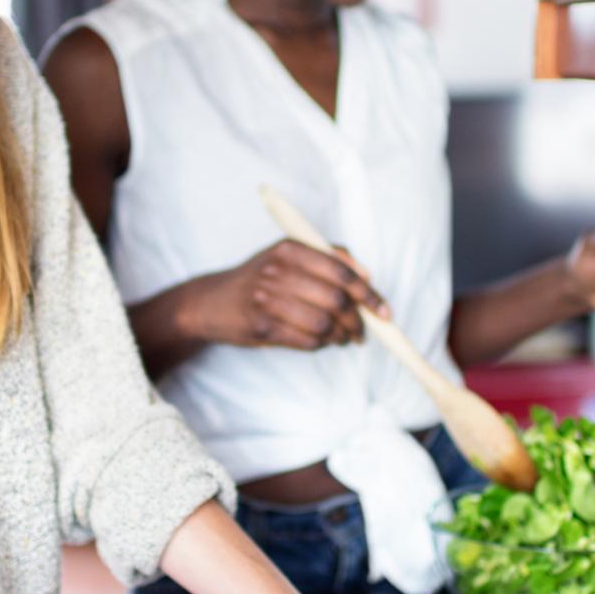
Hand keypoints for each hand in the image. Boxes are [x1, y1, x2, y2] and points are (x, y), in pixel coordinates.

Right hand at [192, 239, 389, 349]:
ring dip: (341, 336)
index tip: (384, 311)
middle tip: (363, 331)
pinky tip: (323, 341)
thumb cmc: (259, 279)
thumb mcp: (287, 256)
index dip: (368, 294)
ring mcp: (267, 300)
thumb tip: (367, 276)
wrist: (210, 302)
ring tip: (344, 338)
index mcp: (290, 249)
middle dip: (358, 322)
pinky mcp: (261, 327)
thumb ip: (327, 257)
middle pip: (336, 301)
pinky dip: (322, 344)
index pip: (342, 271)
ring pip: (324, 324)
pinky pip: (307, 340)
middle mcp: (278, 272)